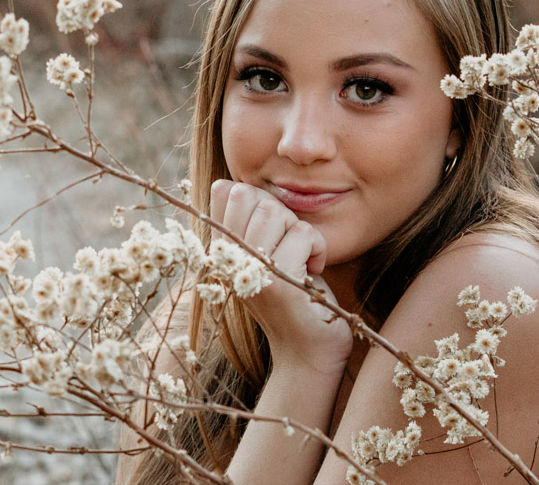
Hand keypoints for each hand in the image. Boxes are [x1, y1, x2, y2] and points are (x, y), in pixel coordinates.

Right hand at [210, 180, 352, 373]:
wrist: (307, 356)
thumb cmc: (294, 299)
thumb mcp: (264, 257)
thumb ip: (249, 223)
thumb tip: (227, 184)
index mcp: (220, 252)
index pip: (227, 191)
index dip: (261, 199)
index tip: (275, 231)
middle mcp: (227, 262)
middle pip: (252, 196)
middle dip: (284, 214)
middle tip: (292, 245)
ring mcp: (250, 273)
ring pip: (275, 211)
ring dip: (301, 231)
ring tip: (302, 259)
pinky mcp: (278, 285)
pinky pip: (303, 233)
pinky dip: (318, 248)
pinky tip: (314, 272)